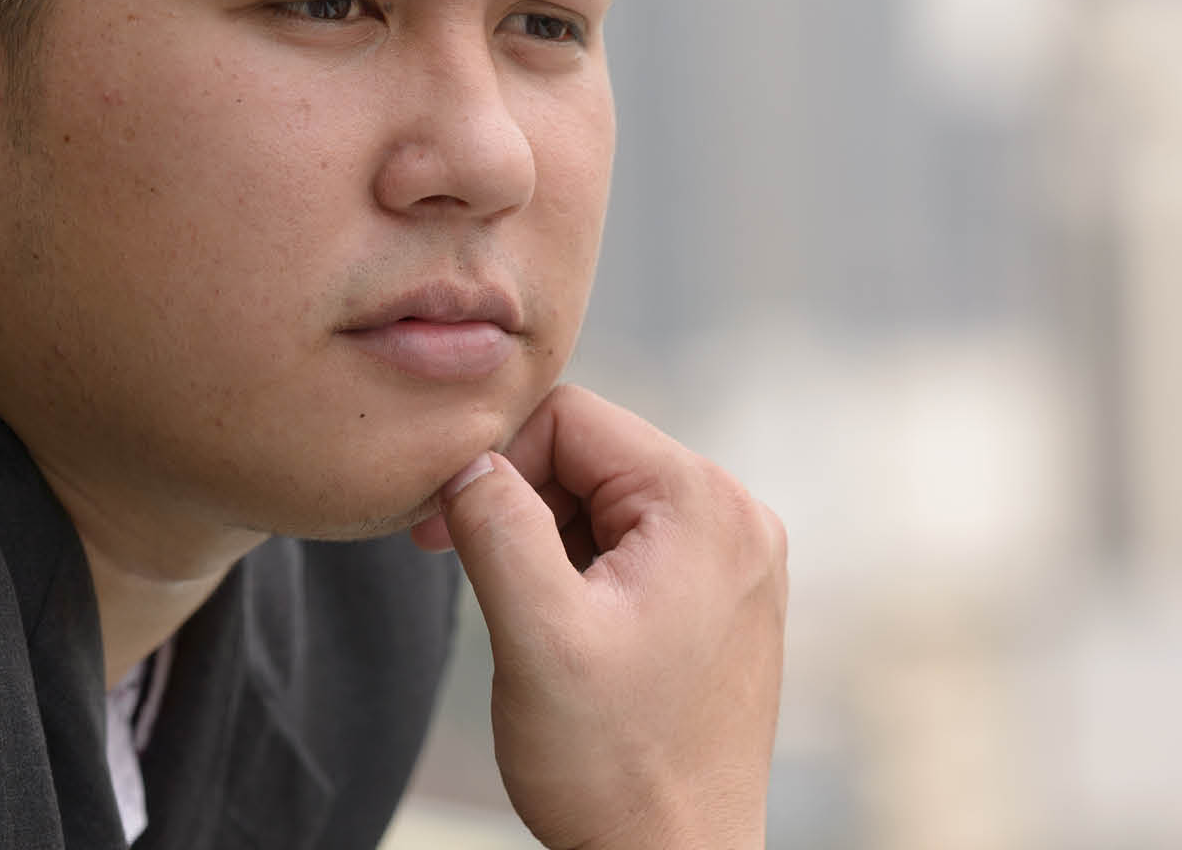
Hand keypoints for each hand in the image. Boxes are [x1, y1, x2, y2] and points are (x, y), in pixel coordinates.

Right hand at [411, 384, 786, 849]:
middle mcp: (736, 513)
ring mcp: (736, 555)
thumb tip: (467, 458)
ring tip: (530, 621)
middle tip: (469, 572)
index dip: (497, 463)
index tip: (445, 531)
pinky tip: (565, 632)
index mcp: (703, 502)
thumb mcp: (536, 636)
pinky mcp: (724, 595)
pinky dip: (582, 569)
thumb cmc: (614, 765)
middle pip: (592, 453)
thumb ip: (497, 526)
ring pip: (606, 497)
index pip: (572, 417)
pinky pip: (634, 542)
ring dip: (548, 540)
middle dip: (521, 503)